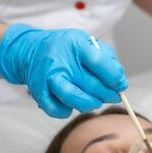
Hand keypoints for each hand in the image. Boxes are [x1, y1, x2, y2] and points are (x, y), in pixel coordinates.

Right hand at [0, 24, 127, 117]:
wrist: (31, 50)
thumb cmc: (65, 47)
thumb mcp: (85, 41)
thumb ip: (105, 56)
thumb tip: (119, 80)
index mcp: (75, 45)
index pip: (99, 62)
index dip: (115, 77)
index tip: (121, 84)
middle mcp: (61, 61)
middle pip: (92, 85)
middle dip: (108, 94)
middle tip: (113, 95)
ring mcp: (48, 77)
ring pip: (76, 99)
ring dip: (91, 104)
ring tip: (95, 100)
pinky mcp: (39, 92)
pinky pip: (58, 110)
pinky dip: (67, 111)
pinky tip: (72, 104)